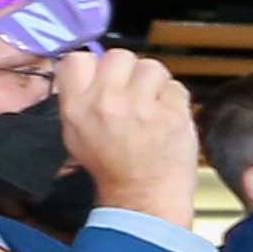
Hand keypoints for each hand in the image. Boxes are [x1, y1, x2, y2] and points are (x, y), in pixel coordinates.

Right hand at [55, 48, 201, 218]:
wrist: (143, 196)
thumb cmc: (111, 167)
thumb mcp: (76, 133)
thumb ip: (79, 97)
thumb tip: (90, 68)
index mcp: (77, 105)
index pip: (78, 58)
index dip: (95, 65)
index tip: (105, 77)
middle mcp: (107, 101)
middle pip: (119, 55)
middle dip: (129, 72)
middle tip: (134, 94)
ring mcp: (142, 106)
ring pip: (152, 67)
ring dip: (155, 84)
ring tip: (152, 106)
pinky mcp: (172, 113)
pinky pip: (176, 88)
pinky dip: (175, 101)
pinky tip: (167, 119)